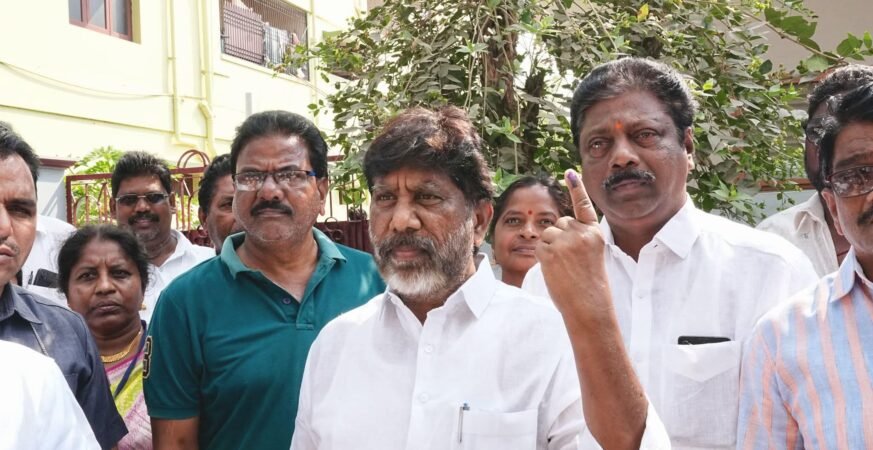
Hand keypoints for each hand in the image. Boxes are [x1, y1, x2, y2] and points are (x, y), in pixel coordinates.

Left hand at [535, 169, 612, 321]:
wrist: (588, 304)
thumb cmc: (589, 284)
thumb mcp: (591, 255)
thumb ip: (578, 239)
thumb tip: (556, 227)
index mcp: (594, 232)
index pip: (583, 206)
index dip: (576, 188)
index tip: (569, 172)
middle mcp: (581, 232)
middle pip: (559, 223)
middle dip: (558, 238)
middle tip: (569, 262)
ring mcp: (565, 240)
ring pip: (547, 233)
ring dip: (549, 248)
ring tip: (563, 267)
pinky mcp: (550, 250)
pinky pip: (538, 245)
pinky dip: (542, 257)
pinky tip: (555, 269)